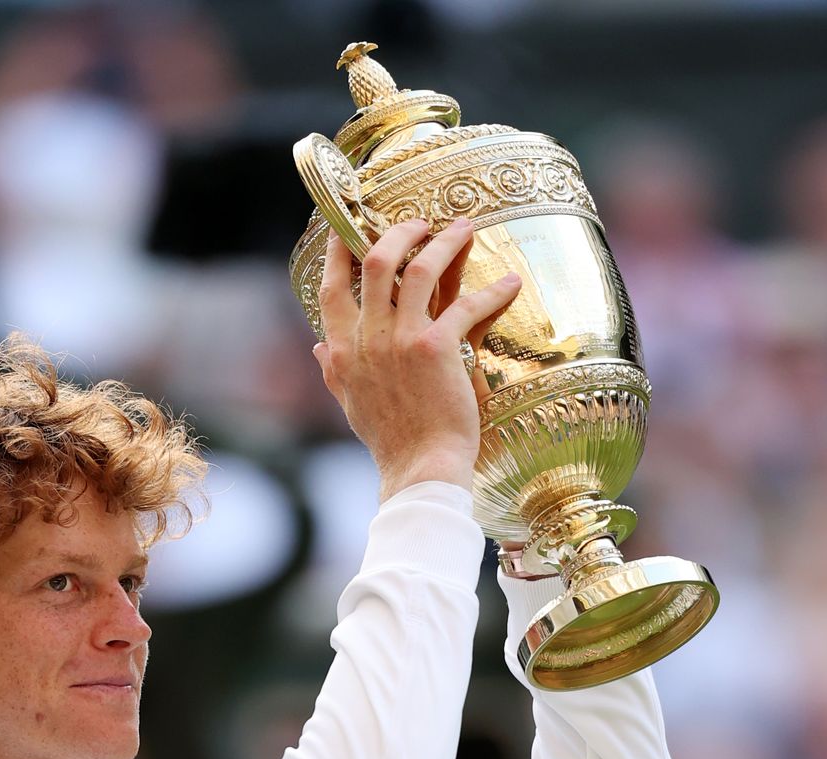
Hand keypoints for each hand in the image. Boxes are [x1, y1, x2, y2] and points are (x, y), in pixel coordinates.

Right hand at [313, 218, 521, 500]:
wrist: (421, 468)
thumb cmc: (391, 440)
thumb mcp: (350, 403)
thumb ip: (334, 370)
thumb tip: (316, 347)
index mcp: (344, 350)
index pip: (331, 287)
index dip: (339, 251)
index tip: (347, 227)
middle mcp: (368, 338)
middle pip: (376, 262)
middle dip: (400, 232)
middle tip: (421, 221)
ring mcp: (401, 340)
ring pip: (420, 269)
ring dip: (445, 242)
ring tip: (464, 228)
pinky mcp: (437, 348)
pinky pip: (465, 305)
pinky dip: (492, 292)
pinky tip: (510, 284)